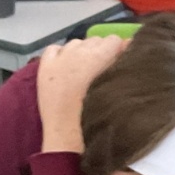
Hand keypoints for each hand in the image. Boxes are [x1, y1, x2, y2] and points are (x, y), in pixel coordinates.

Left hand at [36, 36, 126, 153]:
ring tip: (84, 73)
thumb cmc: (97, 114)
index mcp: (98, 56)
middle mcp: (78, 51)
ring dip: (82, 53)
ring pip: (76, 43)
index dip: (118, 51)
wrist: (68, 134)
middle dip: (100, 52)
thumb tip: (130, 46)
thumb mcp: (116, 88)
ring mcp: (60, 58)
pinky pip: (55, 49)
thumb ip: (122, 65)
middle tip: (102, 72)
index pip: (114, 40)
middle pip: (95, 40)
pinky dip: (61, 54)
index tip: (119, 64)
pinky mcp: (45, 66)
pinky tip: (64, 68)